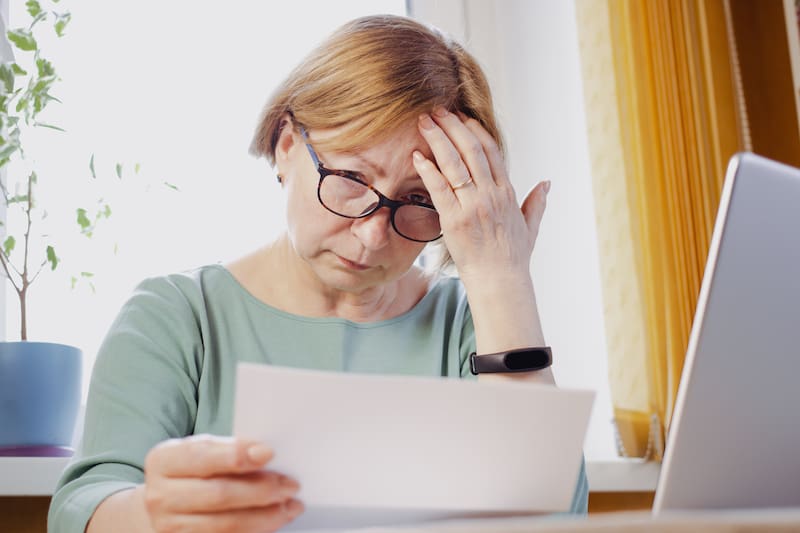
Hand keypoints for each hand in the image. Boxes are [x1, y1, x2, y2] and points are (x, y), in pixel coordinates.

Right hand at [142, 434, 302, 532]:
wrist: (166, 503)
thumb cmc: (192, 472)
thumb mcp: (202, 451)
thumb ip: (228, 450)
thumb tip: (263, 453)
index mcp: (163, 461)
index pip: (202, 456)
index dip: (236, 455)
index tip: (268, 453)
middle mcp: (161, 496)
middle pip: (218, 494)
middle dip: (261, 489)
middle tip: (289, 485)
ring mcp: (170, 526)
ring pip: (226, 524)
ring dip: (265, 516)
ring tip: (289, 506)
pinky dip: (255, 531)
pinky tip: (273, 521)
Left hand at [412, 108, 548, 283]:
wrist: (500, 282)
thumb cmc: (512, 257)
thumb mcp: (530, 227)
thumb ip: (536, 202)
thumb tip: (546, 183)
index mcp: (507, 192)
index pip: (491, 151)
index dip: (475, 130)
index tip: (462, 117)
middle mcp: (490, 194)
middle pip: (470, 149)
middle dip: (453, 126)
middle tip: (437, 110)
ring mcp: (473, 205)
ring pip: (454, 163)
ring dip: (438, 139)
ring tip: (424, 122)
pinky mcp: (454, 220)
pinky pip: (439, 189)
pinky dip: (428, 170)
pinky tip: (418, 156)